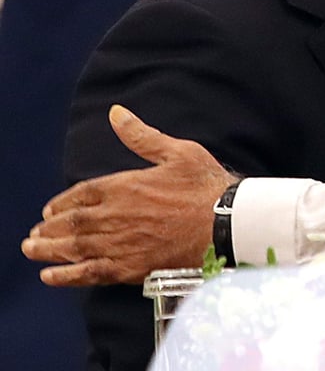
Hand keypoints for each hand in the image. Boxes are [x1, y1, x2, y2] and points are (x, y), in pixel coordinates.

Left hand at [21, 105, 236, 286]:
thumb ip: (142, 136)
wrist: (227, 223)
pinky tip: (51, 276)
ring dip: (48, 250)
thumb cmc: (206, 186)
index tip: (51, 210)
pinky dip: (66, 276)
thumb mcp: (178, 152)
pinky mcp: (130, 267)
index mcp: (125, 186)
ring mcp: (120, 243)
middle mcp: (115, 215)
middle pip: (71, 223)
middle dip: (49, 228)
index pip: (82, 194)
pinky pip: (89, 273)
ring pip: (74, 248)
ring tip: (32, 250)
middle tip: (34, 234)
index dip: (63, 203)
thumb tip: (116, 113)